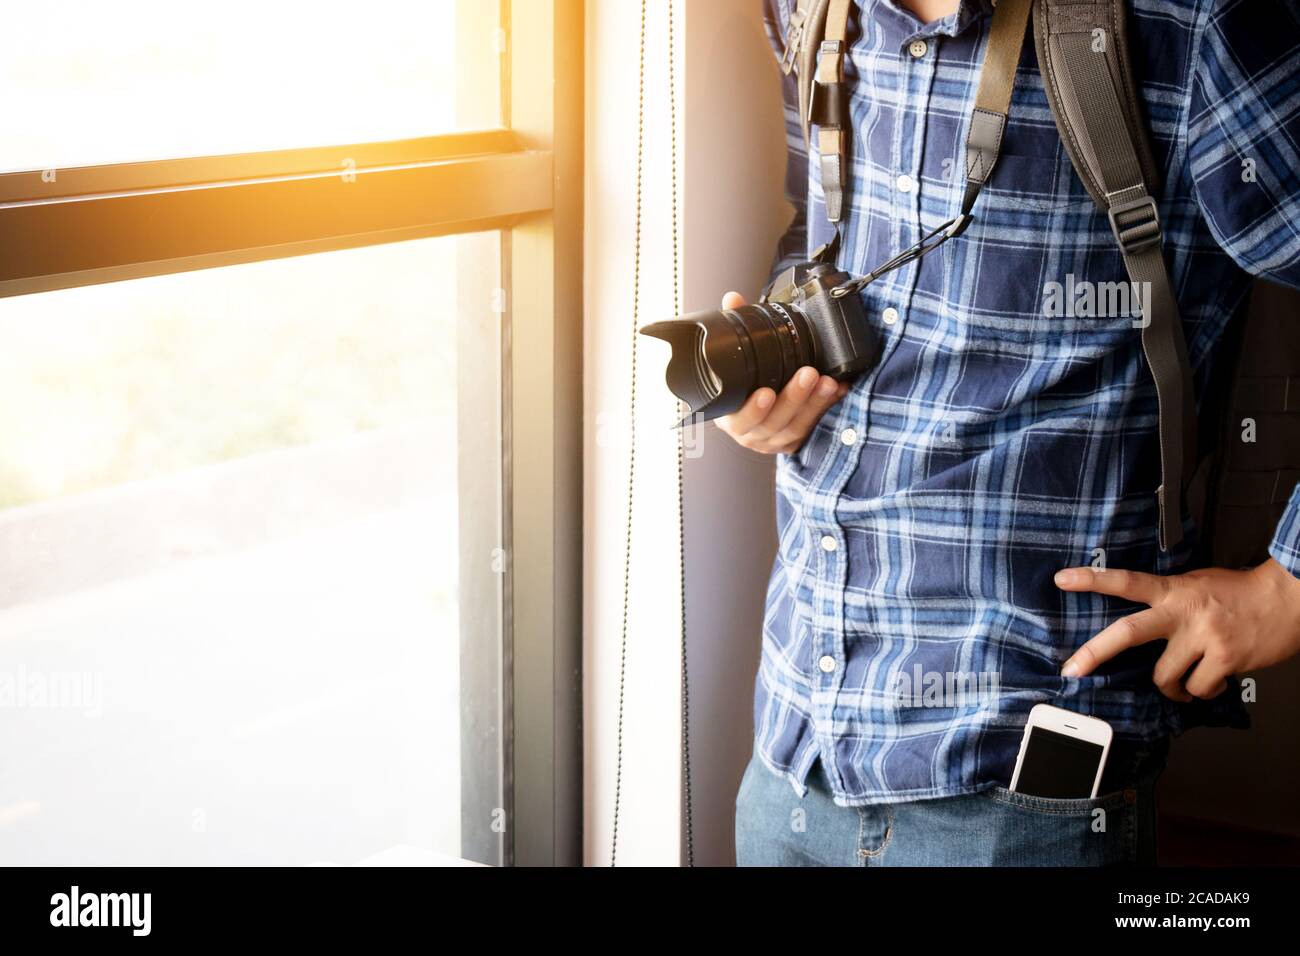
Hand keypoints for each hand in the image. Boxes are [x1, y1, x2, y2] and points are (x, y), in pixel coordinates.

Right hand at [714, 291, 849, 454]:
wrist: (753, 412)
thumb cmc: (742, 385)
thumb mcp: (735, 360)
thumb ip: (734, 329)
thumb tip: (733, 299)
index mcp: (730, 416)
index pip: (738, 419)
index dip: (752, 409)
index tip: (765, 392)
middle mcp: (749, 433)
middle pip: (772, 422)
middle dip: (793, 398)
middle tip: (808, 374)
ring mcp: (771, 440)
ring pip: (794, 426)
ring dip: (813, 402)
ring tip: (827, 381)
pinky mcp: (791, 442)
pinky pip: (810, 427)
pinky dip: (824, 407)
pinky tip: (834, 390)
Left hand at [1054, 558, 1299, 700]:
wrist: (1287, 597)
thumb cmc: (1239, 592)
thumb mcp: (1195, 584)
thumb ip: (1167, 599)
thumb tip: (1142, 624)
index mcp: (1173, 589)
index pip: (1126, 581)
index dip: (1092, 579)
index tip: (1060, 579)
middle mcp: (1183, 612)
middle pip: (1128, 632)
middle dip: (1095, 653)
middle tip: (1070, 670)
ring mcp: (1203, 636)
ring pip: (1165, 677)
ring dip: (1172, 688)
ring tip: (1184, 683)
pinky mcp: (1226, 659)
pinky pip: (1199, 689)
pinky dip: (1202, 692)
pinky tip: (1214, 681)